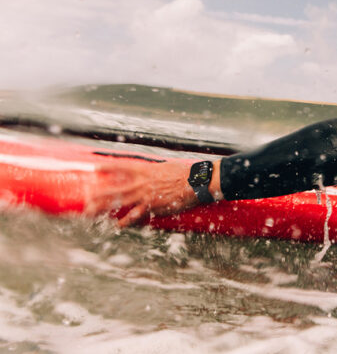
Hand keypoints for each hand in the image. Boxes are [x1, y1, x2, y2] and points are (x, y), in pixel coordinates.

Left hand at [85, 159, 199, 226]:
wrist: (195, 182)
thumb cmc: (183, 172)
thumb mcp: (165, 167)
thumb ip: (154, 171)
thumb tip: (148, 172)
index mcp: (145, 170)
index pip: (122, 167)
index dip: (107, 168)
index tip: (94, 168)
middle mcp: (142, 182)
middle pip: (115, 188)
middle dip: (99, 194)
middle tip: (86, 198)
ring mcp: (146, 195)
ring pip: (120, 202)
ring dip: (104, 208)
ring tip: (91, 213)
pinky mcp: (153, 207)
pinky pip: (135, 215)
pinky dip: (125, 221)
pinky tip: (117, 226)